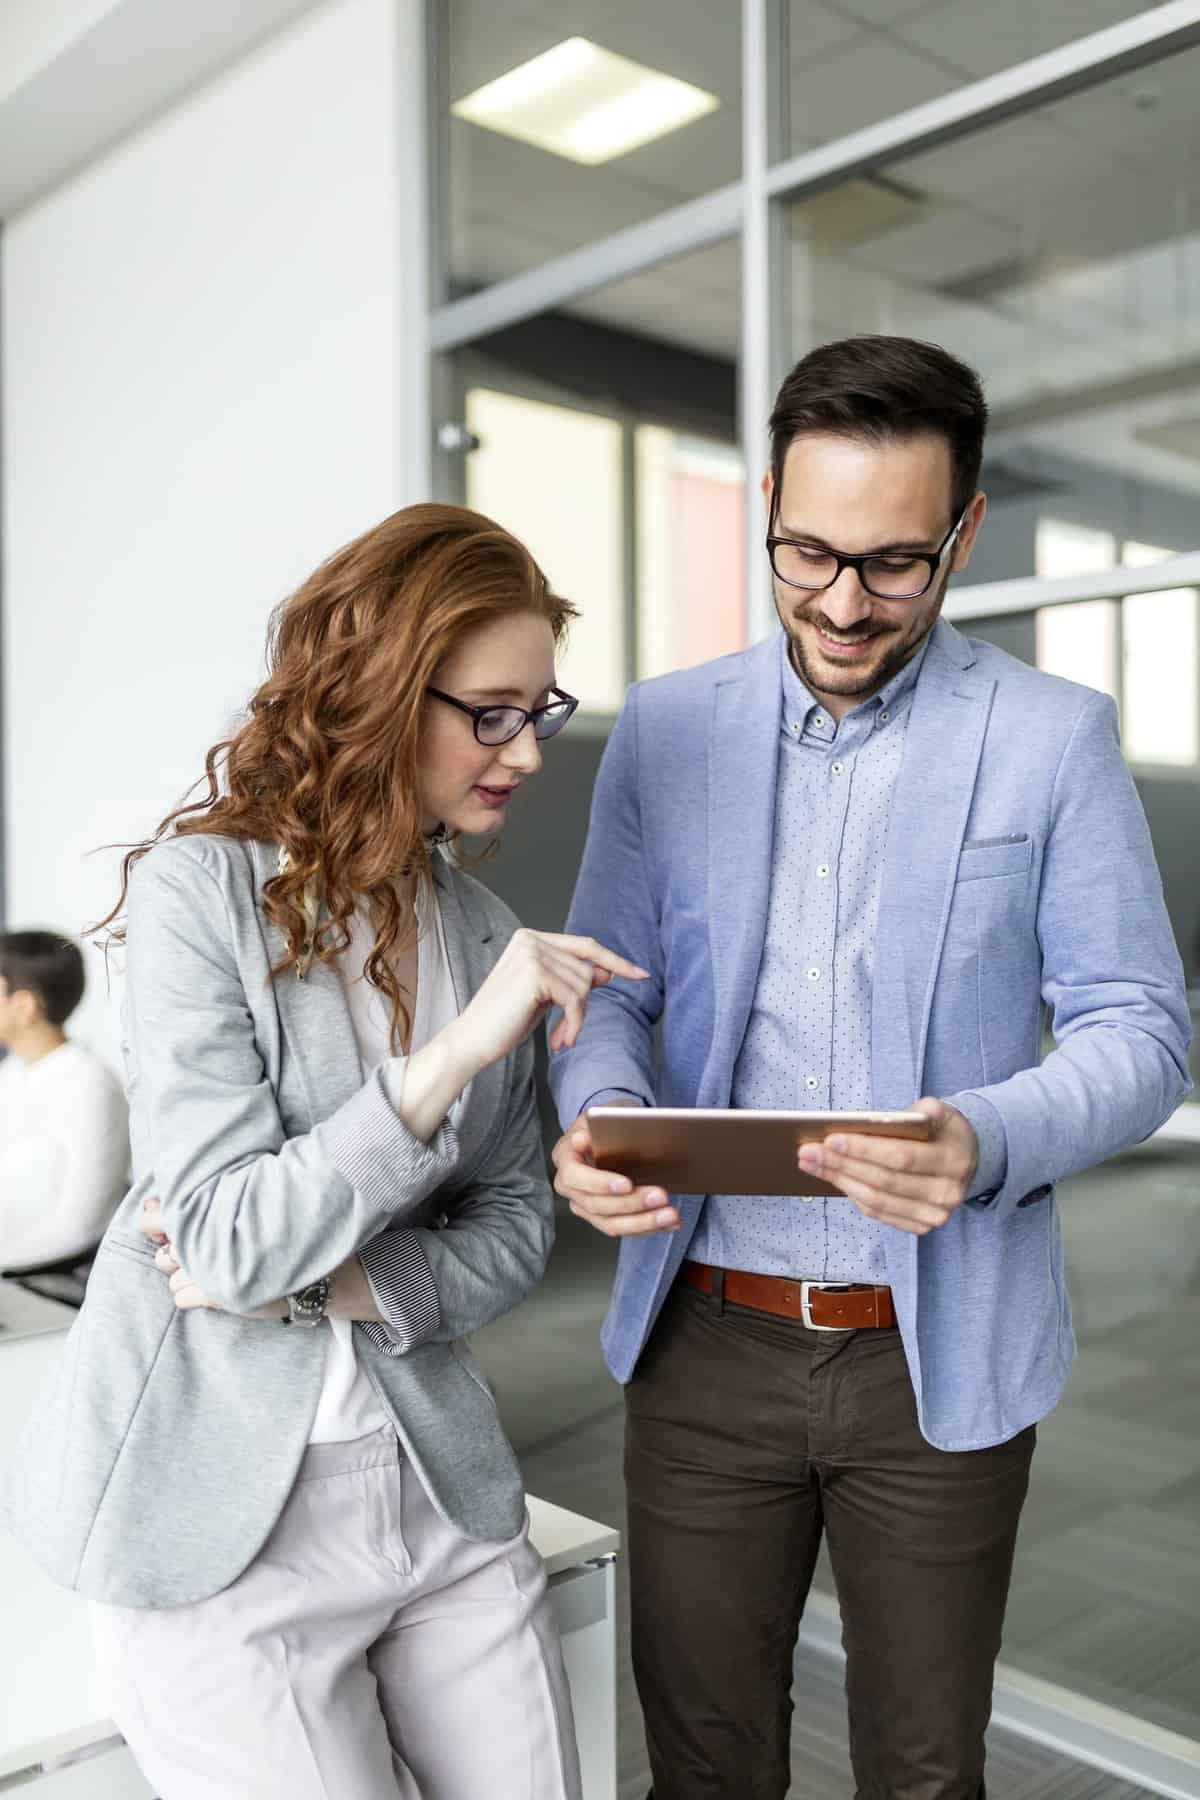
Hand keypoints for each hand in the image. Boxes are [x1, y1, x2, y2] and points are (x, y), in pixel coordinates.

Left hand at [140, 1197, 284, 1318]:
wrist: (313, 1268)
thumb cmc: (277, 1230)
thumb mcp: (242, 1204)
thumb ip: (201, 1204)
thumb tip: (148, 1205)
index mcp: (210, 1213)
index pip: (160, 1218)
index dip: (155, 1222)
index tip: (166, 1227)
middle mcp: (204, 1239)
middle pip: (166, 1254)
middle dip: (177, 1255)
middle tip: (204, 1253)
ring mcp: (207, 1269)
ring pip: (173, 1279)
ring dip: (188, 1277)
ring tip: (214, 1272)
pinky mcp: (215, 1296)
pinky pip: (181, 1298)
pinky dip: (193, 1296)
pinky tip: (215, 1289)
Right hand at [449, 931, 647, 1077]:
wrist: (471, 1042)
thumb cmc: (504, 1021)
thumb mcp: (546, 997)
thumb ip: (572, 979)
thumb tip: (607, 971)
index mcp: (530, 938)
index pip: (585, 946)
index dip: (616, 961)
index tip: (642, 975)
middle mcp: (530, 939)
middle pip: (587, 969)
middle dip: (583, 1004)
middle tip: (567, 1031)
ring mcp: (532, 954)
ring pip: (584, 986)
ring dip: (577, 1018)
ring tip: (561, 1037)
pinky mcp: (535, 974)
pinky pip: (575, 1000)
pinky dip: (574, 1025)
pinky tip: (560, 1040)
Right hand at [551, 1110, 680, 1237]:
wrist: (608, 1134)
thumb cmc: (605, 1124)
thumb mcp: (601, 1114)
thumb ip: (594, 1125)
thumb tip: (581, 1140)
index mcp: (565, 1159)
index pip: (575, 1176)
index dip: (600, 1183)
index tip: (627, 1183)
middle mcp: (570, 1188)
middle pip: (597, 1205)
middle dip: (631, 1204)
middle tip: (660, 1196)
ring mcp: (585, 1206)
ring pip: (611, 1224)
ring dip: (644, 1222)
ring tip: (670, 1216)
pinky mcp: (603, 1218)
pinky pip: (624, 1229)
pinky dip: (649, 1227)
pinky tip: (670, 1222)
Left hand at [796, 1097, 977, 1236]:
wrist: (966, 1159)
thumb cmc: (944, 1132)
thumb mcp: (943, 1113)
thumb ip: (930, 1110)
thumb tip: (923, 1111)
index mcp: (953, 1160)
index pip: (901, 1157)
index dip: (863, 1150)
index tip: (830, 1138)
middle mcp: (947, 1193)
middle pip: (883, 1182)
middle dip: (841, 1165)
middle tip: (807, 1151)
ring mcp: (935, 1214)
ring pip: (877, 1201)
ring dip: (839, 1181)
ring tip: (811, 1163)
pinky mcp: (922, 1226)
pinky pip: (880, 1213)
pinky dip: (853, 1195)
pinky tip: (833, 1178)